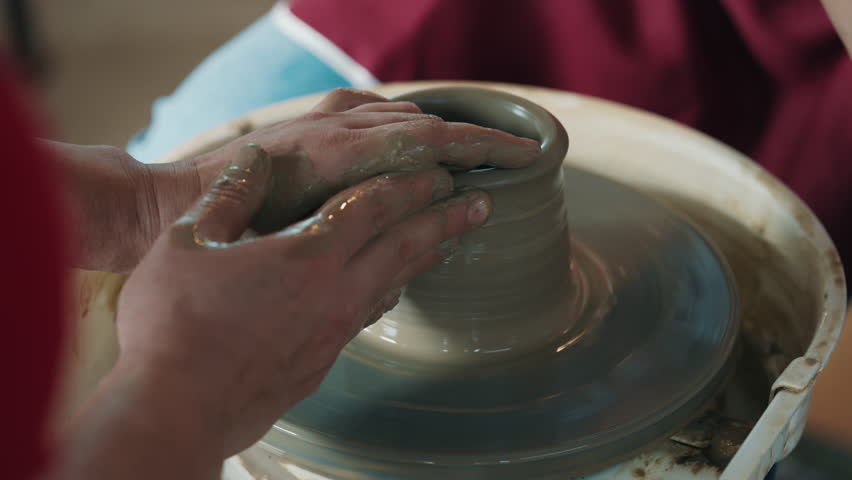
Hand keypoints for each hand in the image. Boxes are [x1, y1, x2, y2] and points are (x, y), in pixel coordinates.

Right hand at [115, 144, 490, 454]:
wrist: (176, 409)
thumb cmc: (173, 324)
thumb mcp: (188, 243)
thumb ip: (229, 197)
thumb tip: (253, 160)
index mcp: (308, 255)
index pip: (373, 206)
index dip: (408, 184)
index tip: (440, 170)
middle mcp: (335, 293)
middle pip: (404, 246)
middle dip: (445, 220)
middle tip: (481, 205)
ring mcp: (331, 332)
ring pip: (393, 285)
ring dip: (425, 257)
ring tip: (448, 243)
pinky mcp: (319, 363)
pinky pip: (366, 316)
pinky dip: (388, 294)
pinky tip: (388, 292)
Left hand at [193, 88, 539, 232]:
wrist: (178, 197)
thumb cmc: (239, 226)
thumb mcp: (304, 228)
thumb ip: (367, 210)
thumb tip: (431, 199)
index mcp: (344, 148)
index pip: (435, 139)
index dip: (486, 146)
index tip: (528, 155)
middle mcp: (341, 122)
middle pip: (429, 122)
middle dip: (478, 136)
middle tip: (518, 153)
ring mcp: (328, 116)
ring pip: (407, 114)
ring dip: (447, 130)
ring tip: (478, 151)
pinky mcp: (317, 118)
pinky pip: (377, 112)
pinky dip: (409, 125)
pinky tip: (417, 140)